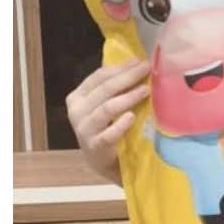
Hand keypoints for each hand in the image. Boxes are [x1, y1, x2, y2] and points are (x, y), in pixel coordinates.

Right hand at [65, 58, 150, 184]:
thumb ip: (115, 88)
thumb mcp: (106, 105)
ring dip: (128, 97)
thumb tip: (138, 64)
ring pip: (106, 109)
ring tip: (145, 90)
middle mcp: (77, 111)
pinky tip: (132, 117)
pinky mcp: (94, 147)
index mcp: (78, 97)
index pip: (99, 77)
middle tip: (147, 70)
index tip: (140, 61)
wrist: (104, 162)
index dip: (120, 67)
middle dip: (127, 77)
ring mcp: (84, 130)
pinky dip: (120, 125)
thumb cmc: (107, 127)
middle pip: (104, 90)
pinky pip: (108, 134)